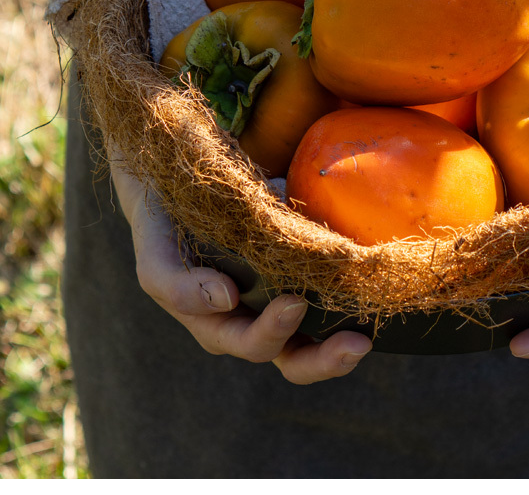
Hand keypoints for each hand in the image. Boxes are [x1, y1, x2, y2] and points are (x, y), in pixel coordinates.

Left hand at [109, 156, 372, 382]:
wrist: (172, 175)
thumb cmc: (238, 203)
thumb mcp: (283, 214)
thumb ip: (313, 225)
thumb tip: (361, 224)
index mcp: (264, 317)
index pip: (302, 356)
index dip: (332, 358)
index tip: (363, 339)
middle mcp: (231, 320)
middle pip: (272, 355)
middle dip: (313, 356)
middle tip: (346, 338)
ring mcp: (195, 305)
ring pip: (225, 337)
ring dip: (264, 329)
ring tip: (292, 304)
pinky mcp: (158, 276)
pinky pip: (177, 291)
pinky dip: (201, 295)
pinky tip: (226, 292)